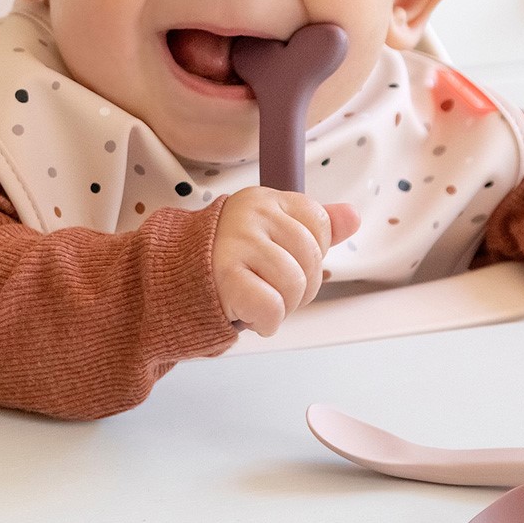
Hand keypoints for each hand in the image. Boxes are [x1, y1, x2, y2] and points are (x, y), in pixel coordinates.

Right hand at [213, 188, 359, 335]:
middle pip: (310, 259)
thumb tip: (353, 217)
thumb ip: (314, 227)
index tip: (284, 262)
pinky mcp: (225, 275)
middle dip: (299, 287)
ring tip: (257, 301)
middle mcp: (252, 214)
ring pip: (294, 286)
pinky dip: (266, 322)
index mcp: (265, 200)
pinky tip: (248, 314)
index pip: (318, 223)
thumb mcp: (271, 235)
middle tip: (269, 289)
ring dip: (282, 307)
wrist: (171, 283)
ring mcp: (238, 242)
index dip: (309, 254)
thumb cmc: (225, 262)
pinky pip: (272, 307)